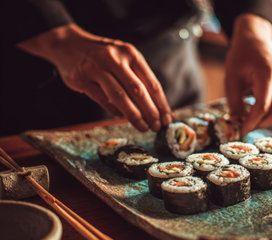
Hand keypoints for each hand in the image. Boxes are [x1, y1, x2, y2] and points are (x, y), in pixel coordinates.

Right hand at [17, 24, 172, 131]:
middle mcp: (114, 58)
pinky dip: (114, 110)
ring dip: (133, 115)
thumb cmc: (103, 56)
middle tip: (156, 126)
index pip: (151, 83)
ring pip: (119, 97)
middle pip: (137, 90)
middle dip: (150, 112)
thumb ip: (138, 78)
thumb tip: (156, 106)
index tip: (167, 118)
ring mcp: (96, 68)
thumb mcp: (124, 58)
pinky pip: (102, 100)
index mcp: (130, 53)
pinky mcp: (81, 79)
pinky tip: (121, 117)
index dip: (161, 103)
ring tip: (143, 127)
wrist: (68, 44)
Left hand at [225, 14, 271, 135]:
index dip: (252, 121)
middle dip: (263, 123)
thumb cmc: (241, 54)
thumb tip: (236, 122)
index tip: (242, 130)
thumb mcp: (231, 77)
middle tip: (248, 127)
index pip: (263, 105)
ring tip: (252, 120)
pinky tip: (258, 110)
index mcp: (267, 73)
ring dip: (270, 119)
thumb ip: (233, 101)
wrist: (255, 36)